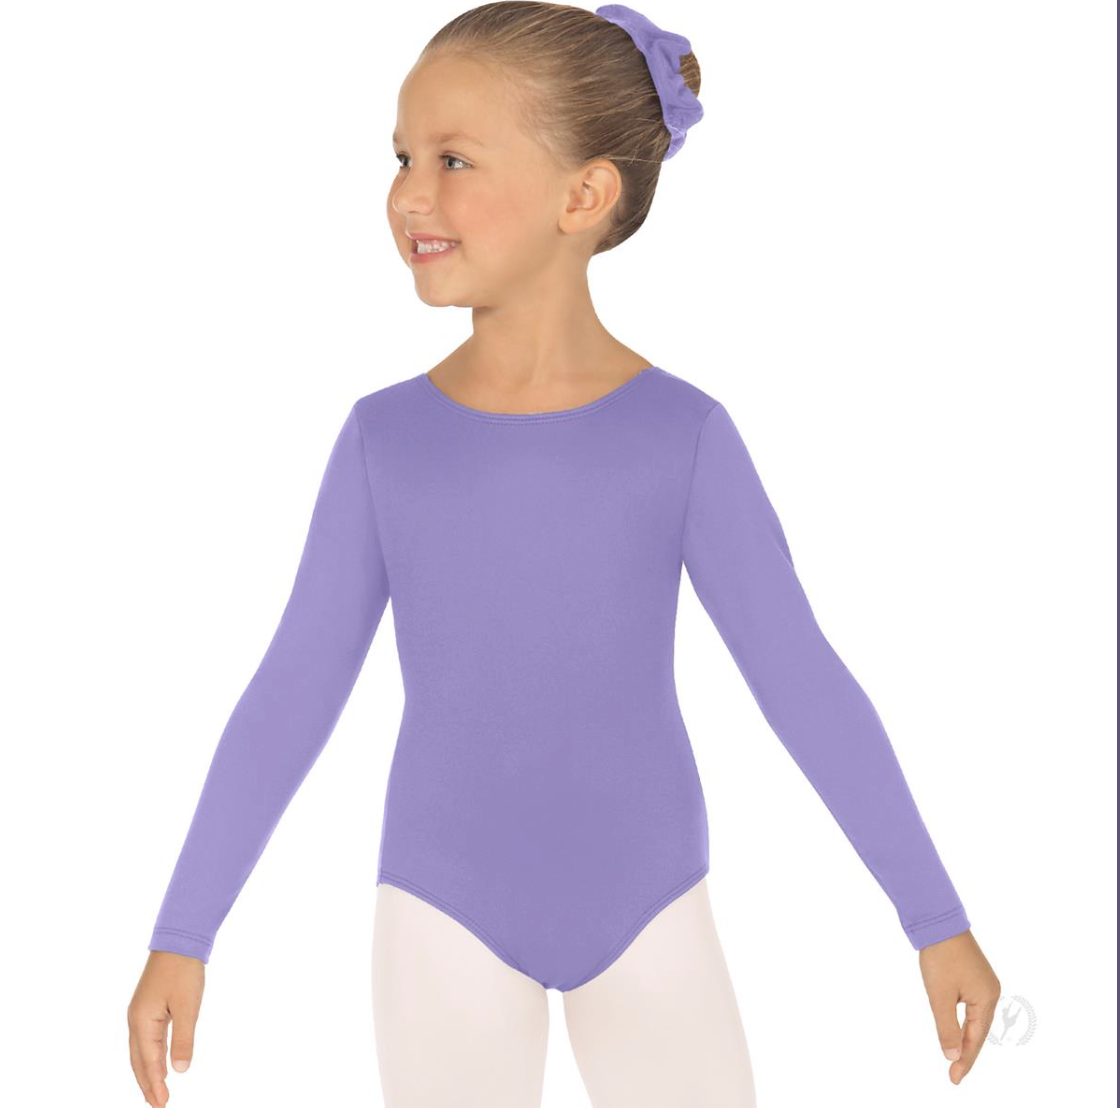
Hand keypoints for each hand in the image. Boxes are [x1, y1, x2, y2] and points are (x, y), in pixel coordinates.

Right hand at [127, 950, 204, 1106]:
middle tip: (158, 1105)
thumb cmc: (183, 971)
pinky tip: (160, 1062)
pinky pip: (147, 1038)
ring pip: (141, 1050)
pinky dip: (151, 1055)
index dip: (155, 1084)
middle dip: (148, 1084)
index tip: (162, 1105)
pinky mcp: (148, 1006)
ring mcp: (140, 1012)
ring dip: (148, 1071)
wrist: (179, 939)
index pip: (148, 1062)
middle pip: (139, 1060)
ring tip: (157, 1090)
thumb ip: (183, 1039)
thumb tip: (181, 1070)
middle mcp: (136, 1020)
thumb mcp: (188, 1007)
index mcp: (142, 1022)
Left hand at [918, 929, 999, 1083]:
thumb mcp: (940, 996)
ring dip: (966, 1037)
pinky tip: (957, 1029)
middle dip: (967, 1053)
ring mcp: (984, 983)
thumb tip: (953, 1056)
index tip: (954, 1079)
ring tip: (956, 1057)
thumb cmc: (940, 957)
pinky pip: (972, 1006)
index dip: (965, 1060)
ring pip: (976, 1019)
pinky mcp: (974, 975)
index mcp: (986, 999)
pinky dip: (965, 1021)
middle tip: (954, 1074)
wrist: (939, 921)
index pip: (976, 1039)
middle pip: (979, 1031)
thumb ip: (947, 1028)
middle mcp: (991, 992)